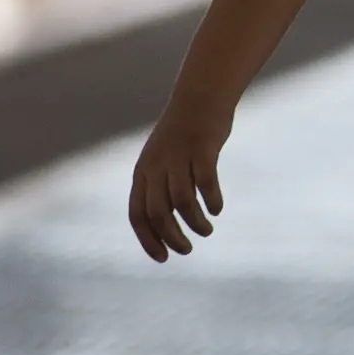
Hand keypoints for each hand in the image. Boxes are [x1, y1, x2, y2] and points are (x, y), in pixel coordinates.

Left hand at [128, 100, 231, 260]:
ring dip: (194, 224)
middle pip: (158, 213)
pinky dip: (211, 202)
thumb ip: (160, 190)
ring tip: (206, 230)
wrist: (199, 96)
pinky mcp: (202, 150)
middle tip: (187, 249)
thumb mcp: (162, 161)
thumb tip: (165, 227)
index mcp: (142, 172)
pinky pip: (205, 184)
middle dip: (172, 237)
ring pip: (182, 202)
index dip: (148, 240)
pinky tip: (216, 209)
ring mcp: (178, 157)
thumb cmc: (182, 135)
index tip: (163, 258)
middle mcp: (156, 166)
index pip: (137, 215)